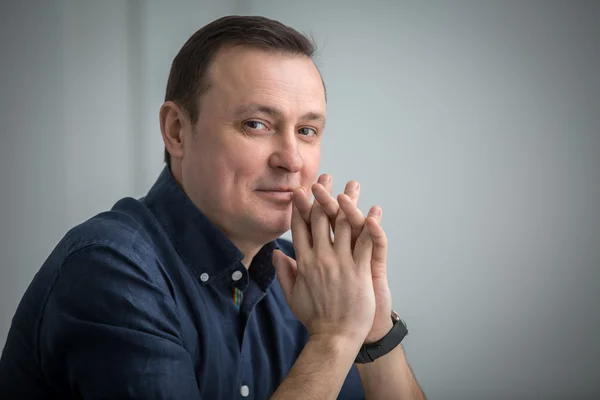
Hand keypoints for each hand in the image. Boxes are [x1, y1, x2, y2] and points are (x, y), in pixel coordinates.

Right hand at [294, 174, 393, 342]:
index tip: (302, 190)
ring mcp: (340, 264)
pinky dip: (372, 225)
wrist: (334, 338)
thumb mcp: (292, 295)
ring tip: (353, 184)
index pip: (299, 227)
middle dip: (322, 194)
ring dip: (349, 202)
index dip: (301, 206)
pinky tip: (375, 210)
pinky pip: (366, 243)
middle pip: (320, 219)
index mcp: (304, 262)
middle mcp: (320, 258)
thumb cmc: (314, 319)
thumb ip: (284, 273)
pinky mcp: (358, 271)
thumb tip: (275, 254)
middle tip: (326, 176)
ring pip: (344, 225)